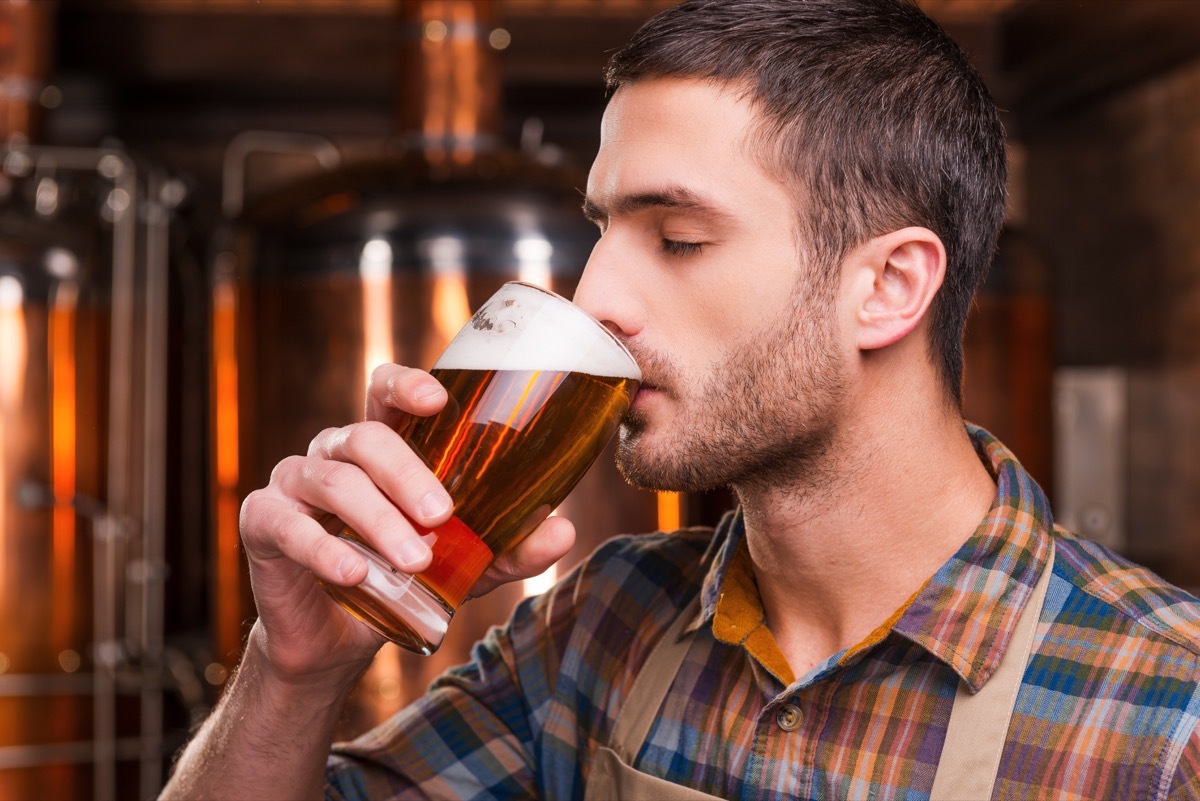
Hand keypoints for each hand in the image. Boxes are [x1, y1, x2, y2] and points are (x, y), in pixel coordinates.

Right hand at [238, 364, 576, 683]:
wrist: (338, 638)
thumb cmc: (401, 579)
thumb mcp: (463, 565)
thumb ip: (507, 547)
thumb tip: (566, 530)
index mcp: (381, 448)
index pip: (385, 390)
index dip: (407, 385)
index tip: (438, 400)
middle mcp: (335, 453)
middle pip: (366, 437)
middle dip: (406, 473)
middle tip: (442, 516)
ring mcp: (294, 483)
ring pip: (334, 482)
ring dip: (376, 520)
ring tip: (413, 561)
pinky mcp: (263, 522)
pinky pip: (288, 525)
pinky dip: (323, 549)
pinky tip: (354, 574)